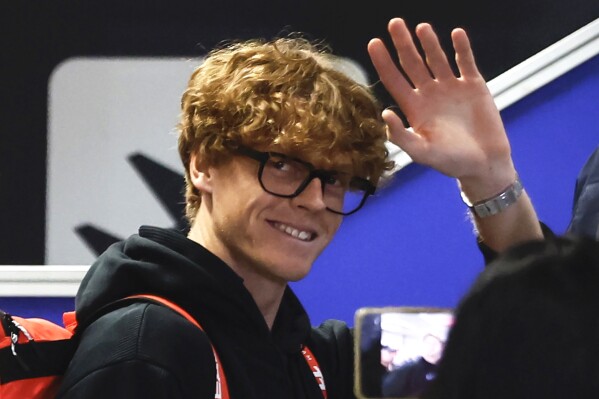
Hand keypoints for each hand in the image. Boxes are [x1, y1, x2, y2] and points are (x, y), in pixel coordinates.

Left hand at [368, 18, 515, 199]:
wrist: (484, 164)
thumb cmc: (451, 162)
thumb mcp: (422, 153)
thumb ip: (401, 136)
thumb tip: (385, 114)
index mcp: (414, 108)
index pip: (394, 79)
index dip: (383, 62)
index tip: (373, 42)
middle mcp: (429, 94)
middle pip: (412, 63)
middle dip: (402, 44)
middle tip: (394, 23)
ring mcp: (451, 88)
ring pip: (437, 59)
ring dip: (429, 43)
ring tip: (421, 28)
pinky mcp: (473, 86)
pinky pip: (466, 62)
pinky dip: (462, 48)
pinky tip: (456, 34)